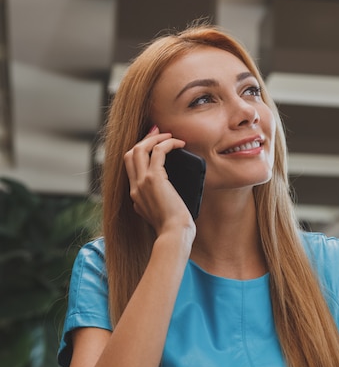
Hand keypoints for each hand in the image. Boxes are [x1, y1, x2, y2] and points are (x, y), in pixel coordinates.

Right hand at [124, 126, 195, 244]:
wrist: (174, 234)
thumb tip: (161, 192)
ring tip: (170, 135)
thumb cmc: (174, 227)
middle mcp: (135, 186)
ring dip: (156, 138)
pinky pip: (158, 151)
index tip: (153, 142)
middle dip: (145, 139)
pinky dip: (168, 143)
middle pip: (131, 153)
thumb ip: (153, 202)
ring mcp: (142, 182)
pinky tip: (179, 143)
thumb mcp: (157, 214)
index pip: (130, 165)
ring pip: (140, 148)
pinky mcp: (154, 179)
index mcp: (134, 194)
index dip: (140, 150)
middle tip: (160, 132)